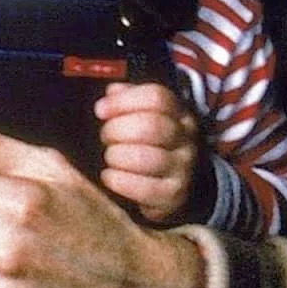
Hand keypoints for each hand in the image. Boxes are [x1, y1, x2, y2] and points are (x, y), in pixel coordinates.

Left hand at [97, 81, 200, 223]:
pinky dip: (118, 181)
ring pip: (146, 157)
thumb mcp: (140, 116)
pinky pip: (144, 188)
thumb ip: (125, 99)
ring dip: (116, 156)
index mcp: (177, 113)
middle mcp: (185, 138)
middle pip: (151, 125)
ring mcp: (182, 168)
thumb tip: (112, 92)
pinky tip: (110, 177)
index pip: (157, 97)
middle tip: (105, 137)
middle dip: (116, 130)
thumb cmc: (145, 144)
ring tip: (110, 157)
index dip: (123, 101)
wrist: (168, 185)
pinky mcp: (173, 195)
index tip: (100, 111)